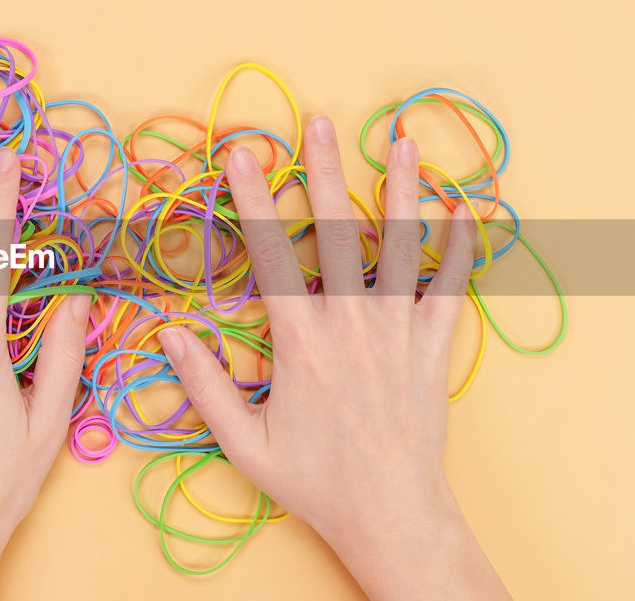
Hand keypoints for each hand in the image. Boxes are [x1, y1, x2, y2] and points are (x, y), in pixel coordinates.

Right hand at [156, 116, 509, 599]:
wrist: (389, 513)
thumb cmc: (314, 481)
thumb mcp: (243, 443)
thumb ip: (205, 386)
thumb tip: (169, 334)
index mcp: (300, 341)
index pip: (271, 254)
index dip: (255, 199)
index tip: (243, 153)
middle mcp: (350, 325)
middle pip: (335, 233)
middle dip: (323, 172)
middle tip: (318, 122)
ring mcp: (397, 332)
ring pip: (400, 248)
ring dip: (400, 191)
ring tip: (401, 141)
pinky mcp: (433, 349)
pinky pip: (450, 290)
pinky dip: (459, 249)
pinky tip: (465, 211)